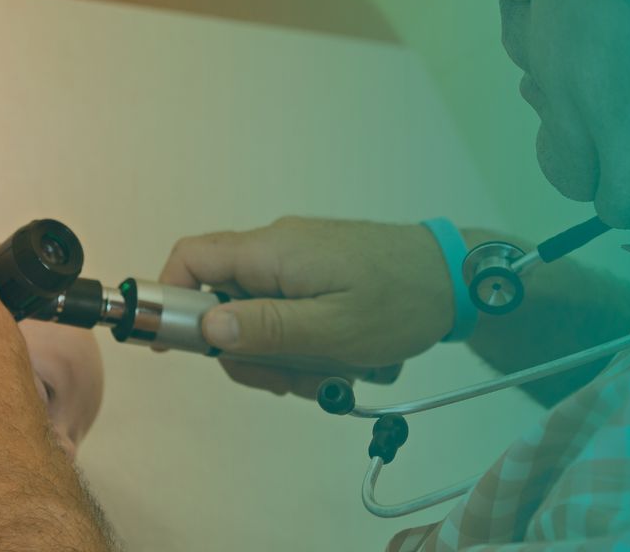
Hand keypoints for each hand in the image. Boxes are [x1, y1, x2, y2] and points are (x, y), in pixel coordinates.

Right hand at [159, 217, 455, 397]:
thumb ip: (268, 328)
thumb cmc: (403, 299)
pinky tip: (344, 360)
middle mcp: (278, 249)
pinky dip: (308, 344)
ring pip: (259, 318)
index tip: (174, 347)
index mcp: (272, 252)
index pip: (191, 259)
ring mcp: (299, 263)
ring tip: (332, 373)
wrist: (459, 278)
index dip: (169, 300)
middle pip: (223, 302)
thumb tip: (208, 327)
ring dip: (285, 356)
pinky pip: (291, 315)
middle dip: (249, 352)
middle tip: (291, 380)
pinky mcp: (320, 276)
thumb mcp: (334, 328)